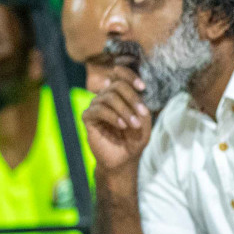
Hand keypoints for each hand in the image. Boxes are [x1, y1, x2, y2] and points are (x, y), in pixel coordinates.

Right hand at [82, 65, 151, 179]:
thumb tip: (132, 89)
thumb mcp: (144, 120)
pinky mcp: (88, 118)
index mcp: (121, 94)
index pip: (120, 74)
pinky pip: (98, 110)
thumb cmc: (135, 139)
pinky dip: (113, 116)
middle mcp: (107, 97)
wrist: (124, 159)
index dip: (130, 76)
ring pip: (109, 97)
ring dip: (125, 110)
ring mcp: (97, 106)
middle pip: (117, 85)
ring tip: (133, 125)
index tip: (142, 87)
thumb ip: (140, 104)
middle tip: (142, 114)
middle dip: (132, 98)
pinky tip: (122, 125)